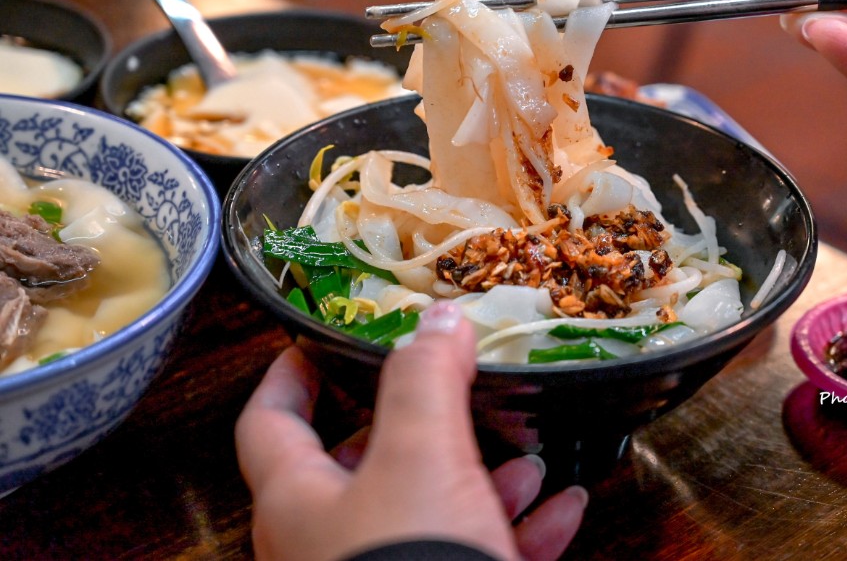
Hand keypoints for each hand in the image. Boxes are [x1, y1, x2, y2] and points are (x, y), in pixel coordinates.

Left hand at [236, 302, 586, 560]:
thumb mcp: (420, 455)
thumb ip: (422, 379)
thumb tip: (435, 322)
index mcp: (300, 503)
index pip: (269, 424)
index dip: (289, 374)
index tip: (313, 340)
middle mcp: (329, 545)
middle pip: (362, 466)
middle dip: (418, 425)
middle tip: (452, 392)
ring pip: (429, 512)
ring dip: (484, 479)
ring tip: (530, 458)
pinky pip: (477, 554)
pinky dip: (519, 530)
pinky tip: (564, 511)